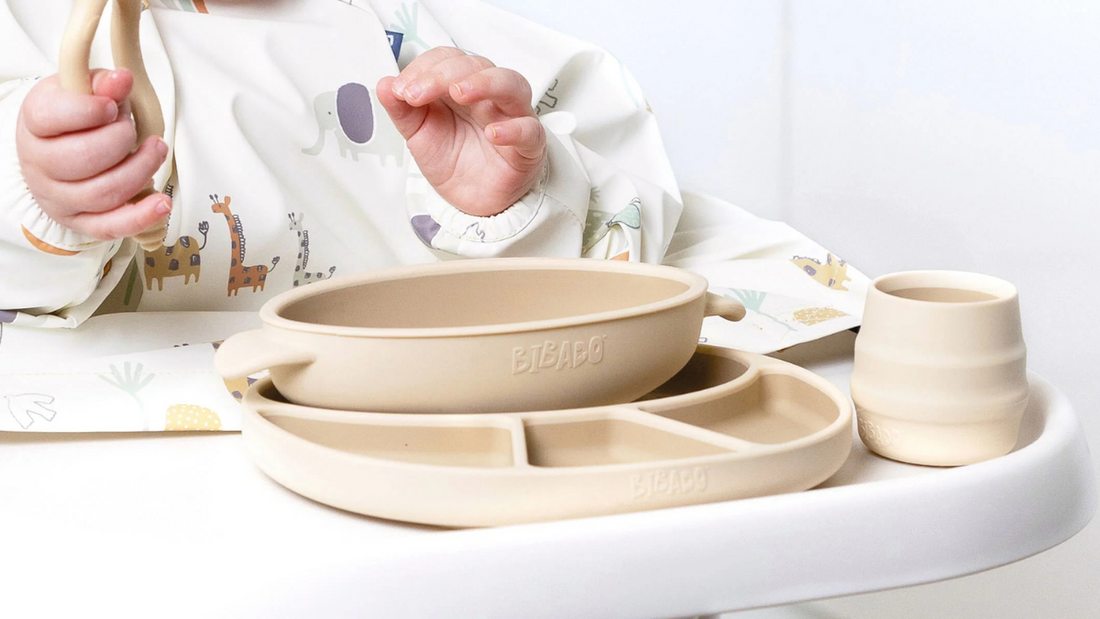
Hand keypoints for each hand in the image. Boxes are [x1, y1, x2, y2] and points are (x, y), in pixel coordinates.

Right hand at [16, 68, 170, 241]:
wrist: (56, 152)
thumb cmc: (73, 120)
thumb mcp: (82, 93)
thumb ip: (102, 85)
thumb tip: (122, 79)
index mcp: (35, 124)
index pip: (52, 118)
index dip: (89, 111)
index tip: (112, 106)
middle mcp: (39, 165)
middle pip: (83, 158)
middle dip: (120, 140)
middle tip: (132, 128)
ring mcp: (58, 198)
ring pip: (102, 193)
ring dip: (139, 170)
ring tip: (156, 149)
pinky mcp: (80, 222)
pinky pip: (110, 227)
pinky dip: (140, 217)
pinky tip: (162, 202)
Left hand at [377, 48, 546, 217]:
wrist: (472, 202)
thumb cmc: (454, 161)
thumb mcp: (419, 135)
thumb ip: (402, 110)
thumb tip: (385, 84)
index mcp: (462, 87)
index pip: (447, 59)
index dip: (424, 68)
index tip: (402, 89)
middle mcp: (489, 97)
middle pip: (476, 65)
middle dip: (443, 74)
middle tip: (417, 93)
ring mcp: (511, 118)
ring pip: (511, 84)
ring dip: (484, 83)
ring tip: (459, 92)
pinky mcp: (528, 147)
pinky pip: (529, 130)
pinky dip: (513, 129)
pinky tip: (493, 133)